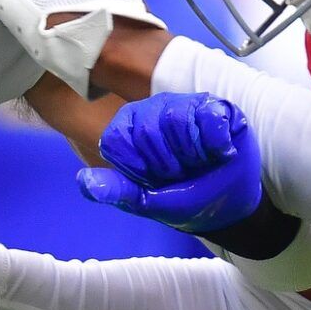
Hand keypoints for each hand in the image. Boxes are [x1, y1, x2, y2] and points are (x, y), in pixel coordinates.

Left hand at [78, 93, 263, 233]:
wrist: (228, 204)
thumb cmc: (183, 199)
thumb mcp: (147, 202)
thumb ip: (118, 190)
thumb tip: (83, 180)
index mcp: (128, 129)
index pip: (119, 139)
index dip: (140, 167)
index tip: (155, 180)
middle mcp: (152, 110)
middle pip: (149, 131)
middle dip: (170, 165)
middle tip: (183, 174)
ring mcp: (184, 105)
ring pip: (179, 120)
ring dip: (194, 154)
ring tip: (202, 162)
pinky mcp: (215, 107)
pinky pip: (211, 117)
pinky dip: (218, 143)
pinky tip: (221, 153)